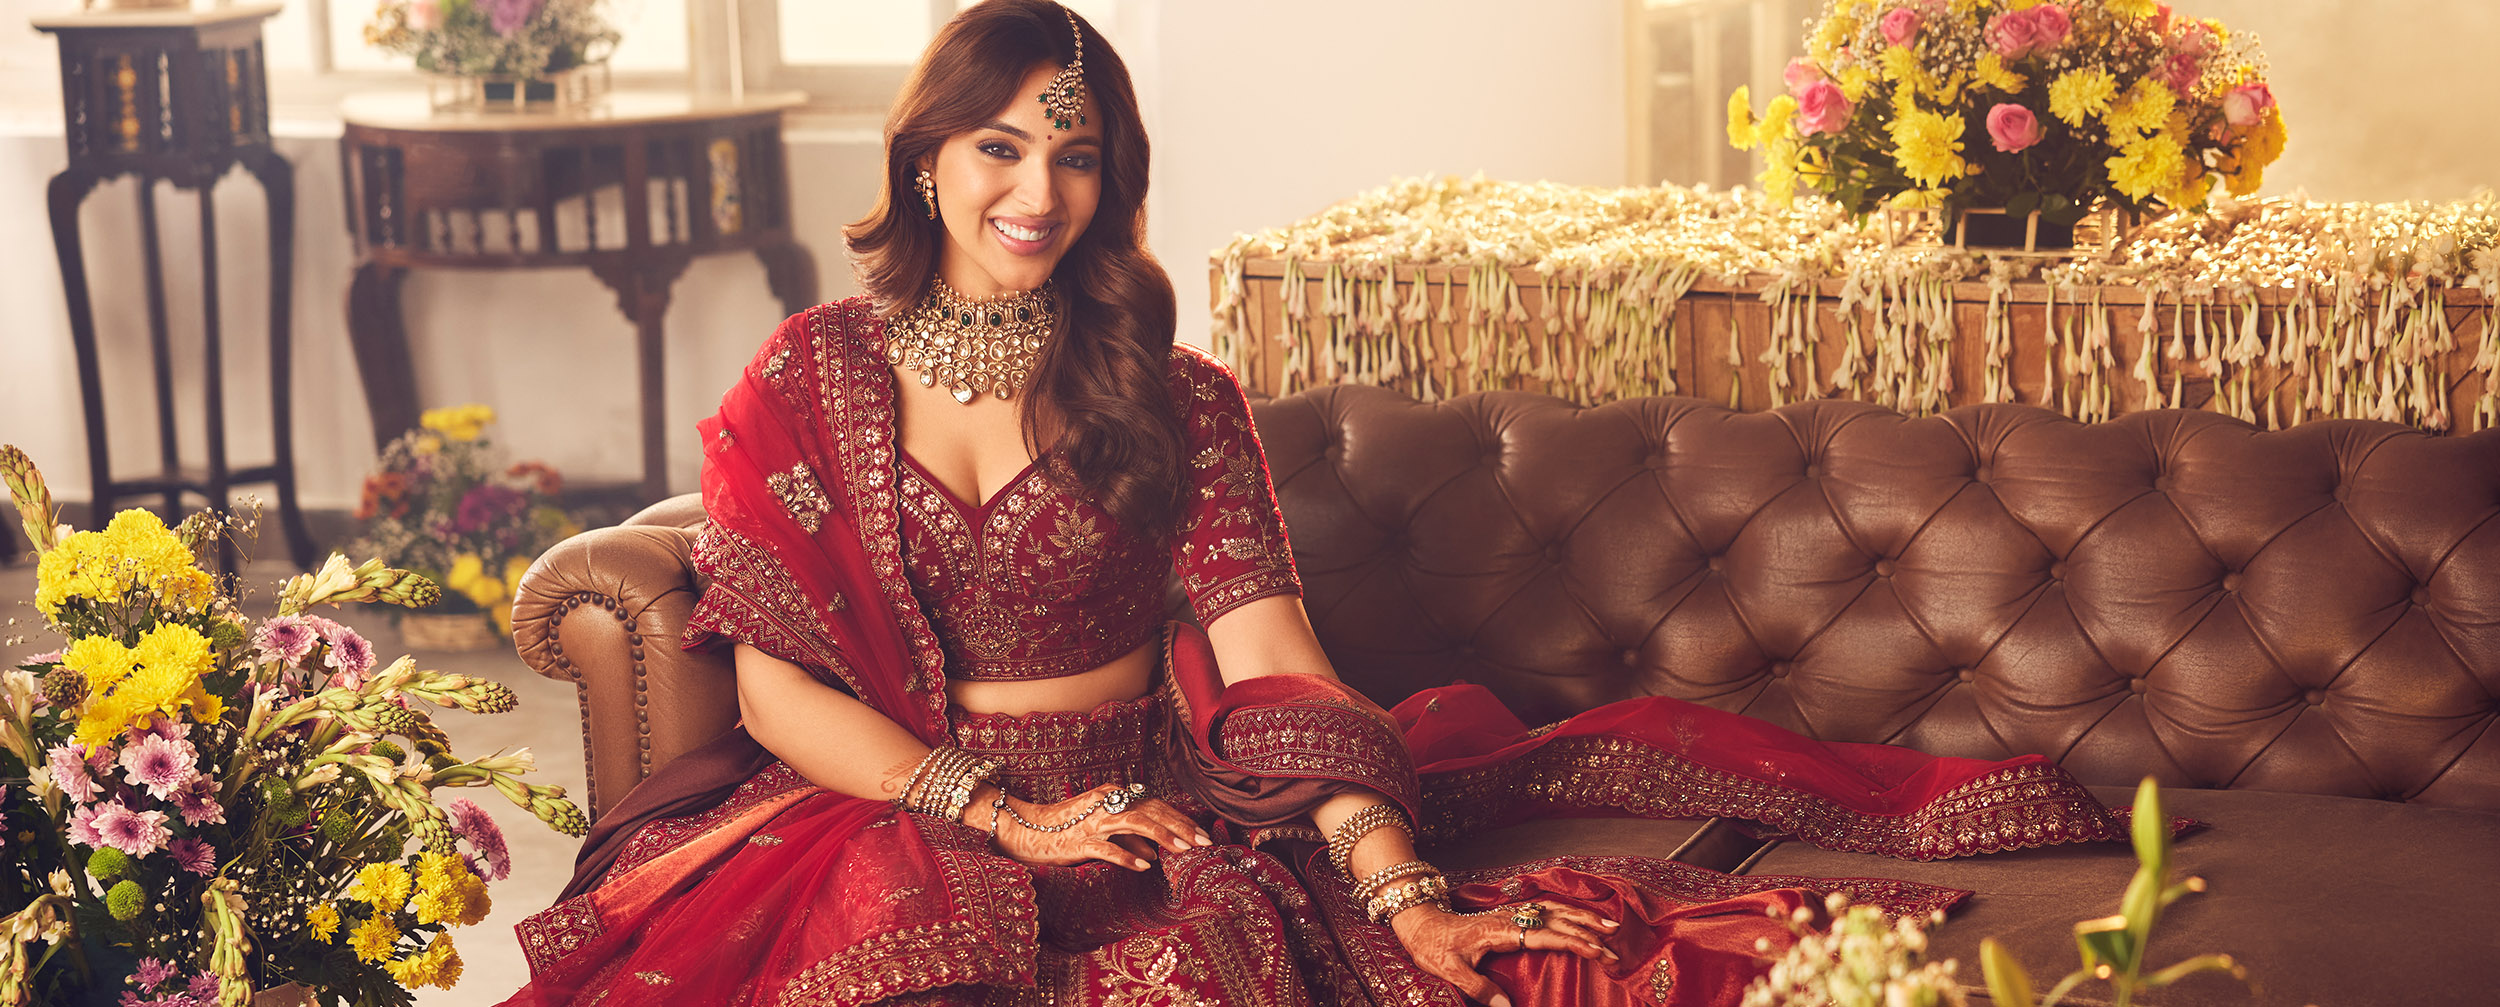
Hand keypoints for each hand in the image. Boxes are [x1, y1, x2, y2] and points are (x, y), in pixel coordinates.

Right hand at [985, 783, 1213, 870]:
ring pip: (1135, 823)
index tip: (1201, 833)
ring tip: (1183, 850)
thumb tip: (1154, 853)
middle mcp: (1106, 804)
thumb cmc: (1065, 830)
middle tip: (1204, 842)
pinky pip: (1107, 847)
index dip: (1179, 818)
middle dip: (1180, 827)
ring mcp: (1092, 822)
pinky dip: (1127, 855)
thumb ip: (1128, 837)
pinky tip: (1144, 865)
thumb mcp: (1101, 830)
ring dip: (1162, 836)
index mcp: (1112, 796)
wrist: (1025, 830)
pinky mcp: (1078, 841)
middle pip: (1151, 811)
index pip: (1154, 804)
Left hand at [1387, 900, 1620, 1006]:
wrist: (1419, 922)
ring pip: (1554, 910)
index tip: (1598, 951)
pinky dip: (1567, 911)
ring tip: (1610, 924)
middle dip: (1589, 933)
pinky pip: (1544, 909)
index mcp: (1501, 930)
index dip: (1574, 943)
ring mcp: (1511, 913)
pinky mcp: (1510, 915)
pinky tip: (1580, 916)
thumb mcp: (1452, 970)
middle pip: (1557, 920)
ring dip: (1583, 916)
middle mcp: (1511, 918)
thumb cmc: (1434, 947)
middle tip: (1615, 948)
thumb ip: (1479, 988)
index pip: (1546, 935)